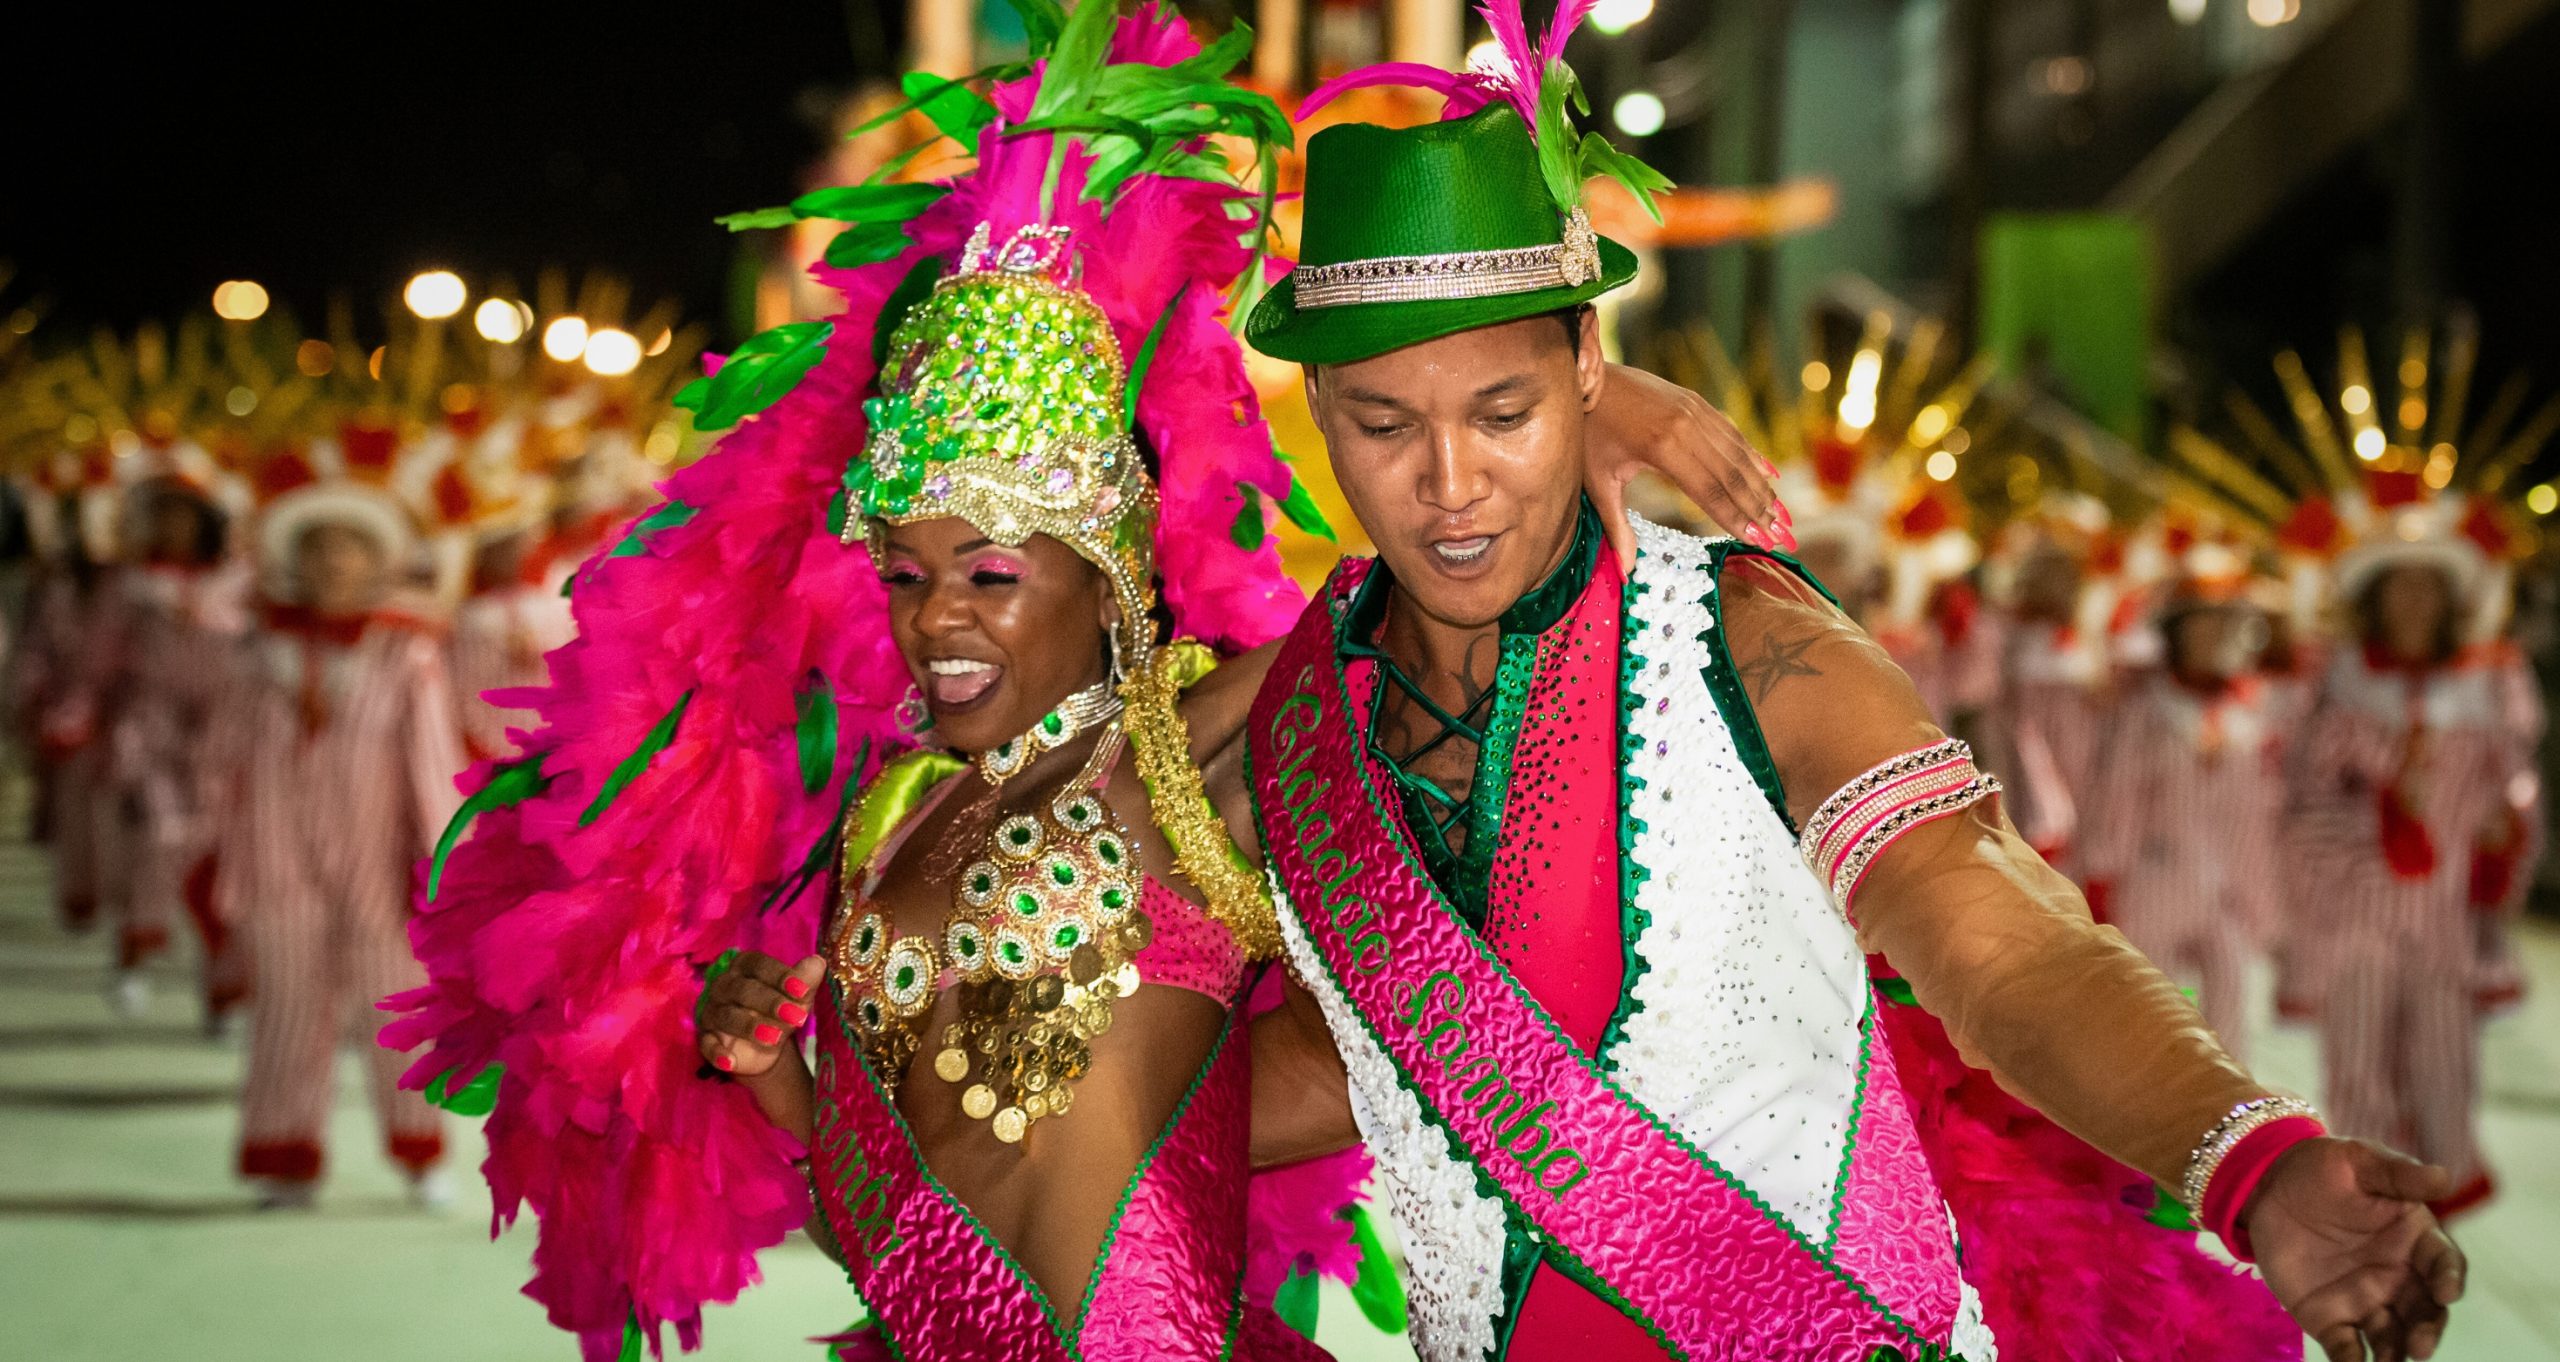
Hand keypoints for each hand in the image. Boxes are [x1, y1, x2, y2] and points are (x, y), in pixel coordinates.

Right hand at [694, 951, 824, 1078]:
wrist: (765, 1047)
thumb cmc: (781, 1010)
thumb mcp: (797, 997)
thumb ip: (805, 981)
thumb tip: (818, 963)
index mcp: (745, 966)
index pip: (759, 965)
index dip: (780, 975)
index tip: (802, 990)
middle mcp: (724, 985)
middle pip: (743, 989)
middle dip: (770, 1002)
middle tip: (795, 1016)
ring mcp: (712, 1011)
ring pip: (727, 1016)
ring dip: (749, 1026)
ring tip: (774, 1038)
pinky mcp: (706, 1038)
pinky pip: (707, 1044)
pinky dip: (717, 1053)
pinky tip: (730, 1062)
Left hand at [1585, 362, 1788, 565]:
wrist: (1586, 378)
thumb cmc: (1588, 433)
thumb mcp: (1597, 482)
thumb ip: (1617, 526)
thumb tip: (1626, 572)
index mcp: (1663, 448)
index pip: (1710, 492)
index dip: (1737, 519)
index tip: (1762, 542)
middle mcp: (1687, 426)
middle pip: (1733, 476)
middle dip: (1761, 510)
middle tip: (1785, 537)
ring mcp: (1695, 411)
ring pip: (1738, 455)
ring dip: (1763, 488)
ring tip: (1782, 516)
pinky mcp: (1696, 402)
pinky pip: (1731, 434)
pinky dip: (1752, 457)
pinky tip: (1769, 476)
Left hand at [2247, 1137, 2464, 1361]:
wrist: (2268, 1183)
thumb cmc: (2324, 1169)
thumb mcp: (2360, 1161)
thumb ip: (2398, 1175)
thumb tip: (2444, 1177)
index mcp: (2414, 1240)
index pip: (2442, 1264)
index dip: (2448, 1278)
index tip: (2445, 1291)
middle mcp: (2398, 1278)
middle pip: (2423, 1311)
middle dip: (2426, 1330)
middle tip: (2420, 1347)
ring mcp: (2364, 1300)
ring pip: (2391, 1336)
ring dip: (2395, 1354)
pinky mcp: (2328, 1316)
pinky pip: (2344, 1345)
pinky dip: (2350, 1360)